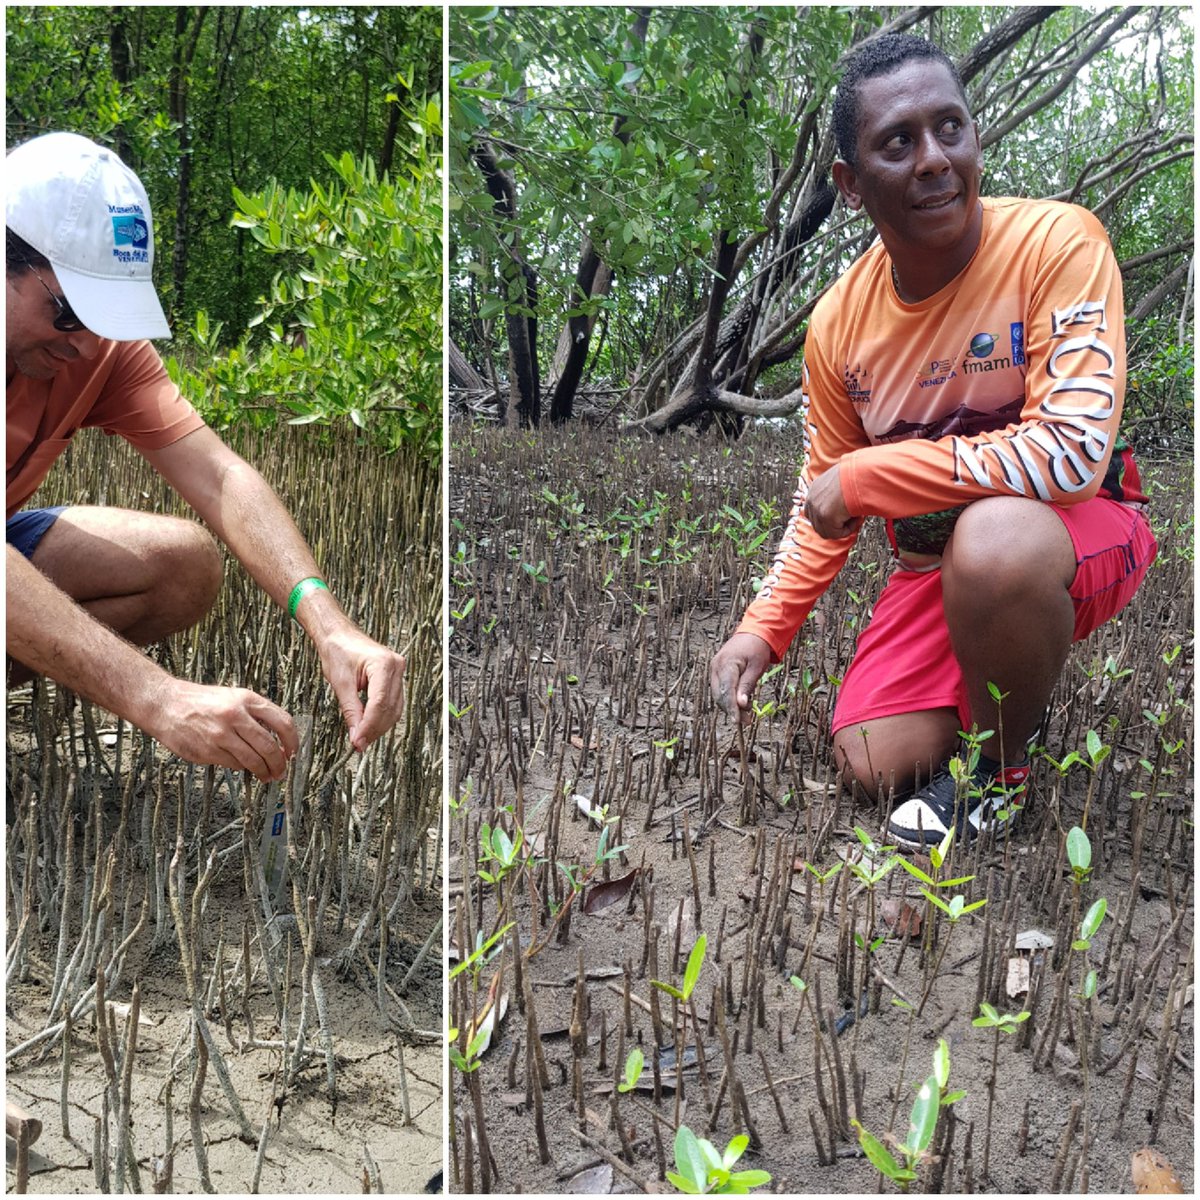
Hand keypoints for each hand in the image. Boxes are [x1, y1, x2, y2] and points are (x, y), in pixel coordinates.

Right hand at [146, 680, 298, 780]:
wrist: (165, 704)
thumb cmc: (202, 701)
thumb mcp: (233, 697)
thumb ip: (256, 715)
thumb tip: (280, 741)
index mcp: (247, 699)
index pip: (283, 722)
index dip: (293, 741)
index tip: (293, 752)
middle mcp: (235, 715)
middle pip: (270, 746)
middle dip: (280, 763)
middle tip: (281, 771)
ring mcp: (221, 734)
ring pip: (253, 760)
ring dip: (264, 772)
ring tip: (267, 776)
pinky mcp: (208, 750)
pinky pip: (234, 764)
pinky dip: (242, 767)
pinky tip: (242, 766)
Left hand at [316, 626, 405, 751]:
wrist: (338, 635)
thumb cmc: (337, 651)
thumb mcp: (341, 684)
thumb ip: (351, 711)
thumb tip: (356, 737)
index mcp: (384, 664)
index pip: (380, 703)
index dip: (369, 726)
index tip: (357, 742)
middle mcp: (396, 667)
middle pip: (390, 708)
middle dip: (374, 729)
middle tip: (358, 744)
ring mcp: (398, 672)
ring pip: (394, 709)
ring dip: (379, 726)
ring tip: (362, 738)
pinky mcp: (395, 677)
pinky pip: (393, 703)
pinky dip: (381, 717)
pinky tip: (369, 726)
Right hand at [710, 632, 773, 720]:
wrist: (754, 633)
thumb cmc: (757, 649)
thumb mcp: (756, 667)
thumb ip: (747, 686)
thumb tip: (741, 705)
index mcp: (726, 664)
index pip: (726, 691)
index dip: (731, 708)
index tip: (738, 722)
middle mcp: (716, 667)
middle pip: (720, 695)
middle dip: (731, 710)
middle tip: (746, 721)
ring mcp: (714, 668)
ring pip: (719, 694)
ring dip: (731, 705)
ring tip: (747, 713)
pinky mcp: (717, 671)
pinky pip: (721, 688)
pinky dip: (730, 698)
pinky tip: (742, 702)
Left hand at [804, 465, 861, 539]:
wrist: (861, 474)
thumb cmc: (857, 476)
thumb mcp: (843, 483)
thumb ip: (838, 494)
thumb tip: (843, 505)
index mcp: (815, 489)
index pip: (813, 512)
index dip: (829, 518)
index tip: (842, 516)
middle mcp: (812, 499)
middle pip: (818, 525)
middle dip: (836, 525)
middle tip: (851, 517)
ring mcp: (816, 508)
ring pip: (827, 531)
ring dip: (843, 527)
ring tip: (856, 515)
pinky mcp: (824, 516)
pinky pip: (836, 534)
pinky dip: (849, 529)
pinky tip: (857, 516)